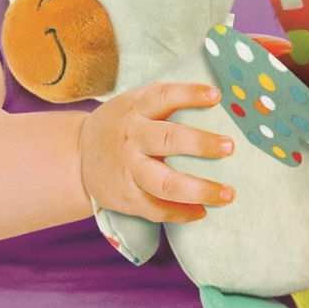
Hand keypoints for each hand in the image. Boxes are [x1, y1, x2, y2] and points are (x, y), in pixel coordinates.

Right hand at [78, 83, 236, 223]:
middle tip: (230, 147)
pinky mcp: (127, 197)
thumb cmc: (121, 125)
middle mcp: (133, 138)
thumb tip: (213, 95)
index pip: (164, 97)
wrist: (78, 156)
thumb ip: (165, 99)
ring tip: (227, 194)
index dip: (189, 94)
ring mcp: (130, 169)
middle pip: (168, 140)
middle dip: (201, 144)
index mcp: (137, 110)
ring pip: (165, 183)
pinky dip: (182, 213)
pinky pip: (157, 209)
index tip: (216, 96)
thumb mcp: (134, 103)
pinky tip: (202, 212)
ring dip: (199, 190)